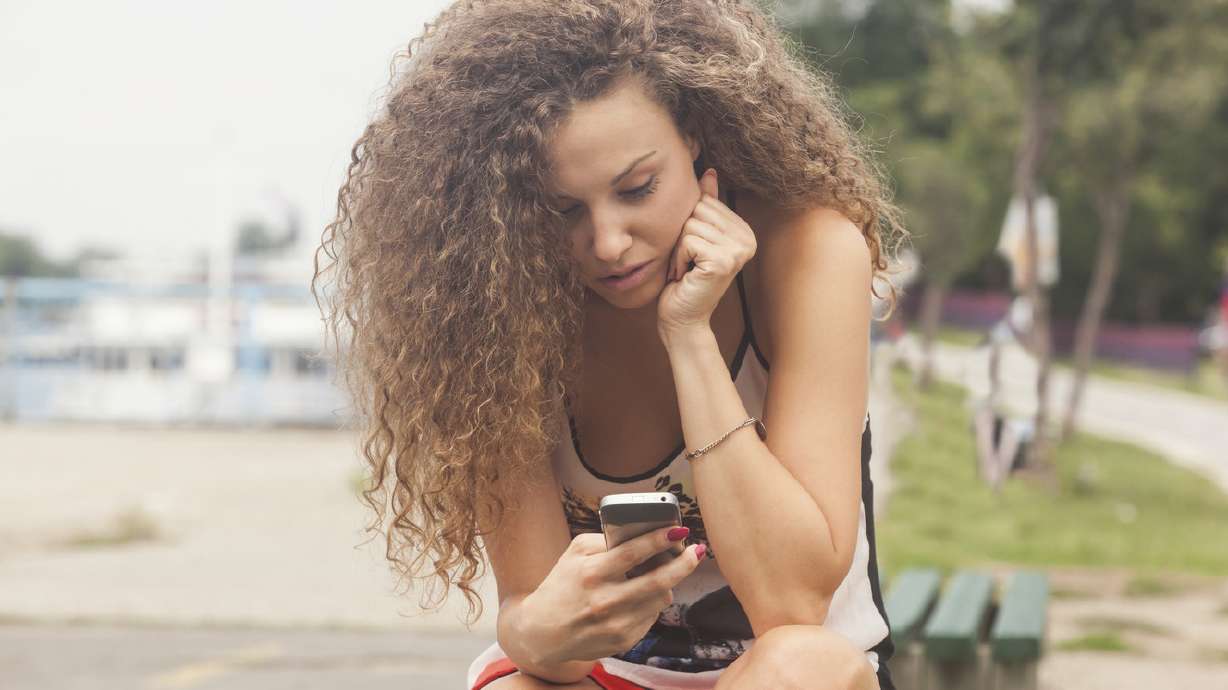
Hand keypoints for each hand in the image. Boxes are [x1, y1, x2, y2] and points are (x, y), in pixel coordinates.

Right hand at [518, 526, 706, 665]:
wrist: (543, 632)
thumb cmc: (562, 585)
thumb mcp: (574, 554)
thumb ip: (606, 541)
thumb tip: (644, 534)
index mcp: (591, 573)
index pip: (633, 553)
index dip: (660, 539)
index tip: (680, 529)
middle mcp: (605, 600)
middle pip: (658, 581)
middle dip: (683, 564)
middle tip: (696, 551)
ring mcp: (616, 624)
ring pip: (660, 599)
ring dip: (668, 583)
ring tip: (664, 571)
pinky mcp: (623, 640)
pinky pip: (652, 615)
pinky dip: (652, 602)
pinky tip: (642, 595)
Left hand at [658, 168, 757, 335]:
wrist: (682, 317)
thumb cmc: (685, 277)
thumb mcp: (695, 236)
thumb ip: (705, 205)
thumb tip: (708, 171)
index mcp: (744, 230)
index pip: (705, 201)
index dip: (689, 224)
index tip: (693, 251)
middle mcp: (748, 239)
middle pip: (698, 210)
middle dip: (682, 235)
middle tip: (688, 261)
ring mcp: (738, 251)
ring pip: (690, 224)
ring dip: (678, 249)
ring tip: (686, 269)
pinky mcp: (723, 262)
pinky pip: (687, 241)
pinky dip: (678, 258)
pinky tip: (685, 276)